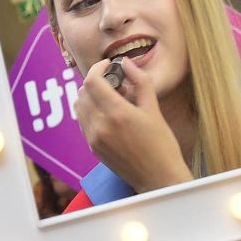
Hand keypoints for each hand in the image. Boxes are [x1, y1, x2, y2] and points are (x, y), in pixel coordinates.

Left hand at [73, 57, 192, 192]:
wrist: (158, 178)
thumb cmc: (161, 144)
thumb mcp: (154, 109)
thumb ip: (140, 82)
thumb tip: (126, 63)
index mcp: (117, 113)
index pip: (92, 81)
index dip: (98, 67)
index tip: (109, 65)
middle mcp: (100, 126)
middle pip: (83, 91)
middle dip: (96, 81)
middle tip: (115, 82)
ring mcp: (94, 138)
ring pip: (79, 106)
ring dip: (90, 95)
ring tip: (111, 98)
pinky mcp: (92, 148)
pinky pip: (83, 121)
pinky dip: (90, 111)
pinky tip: (108, 113)